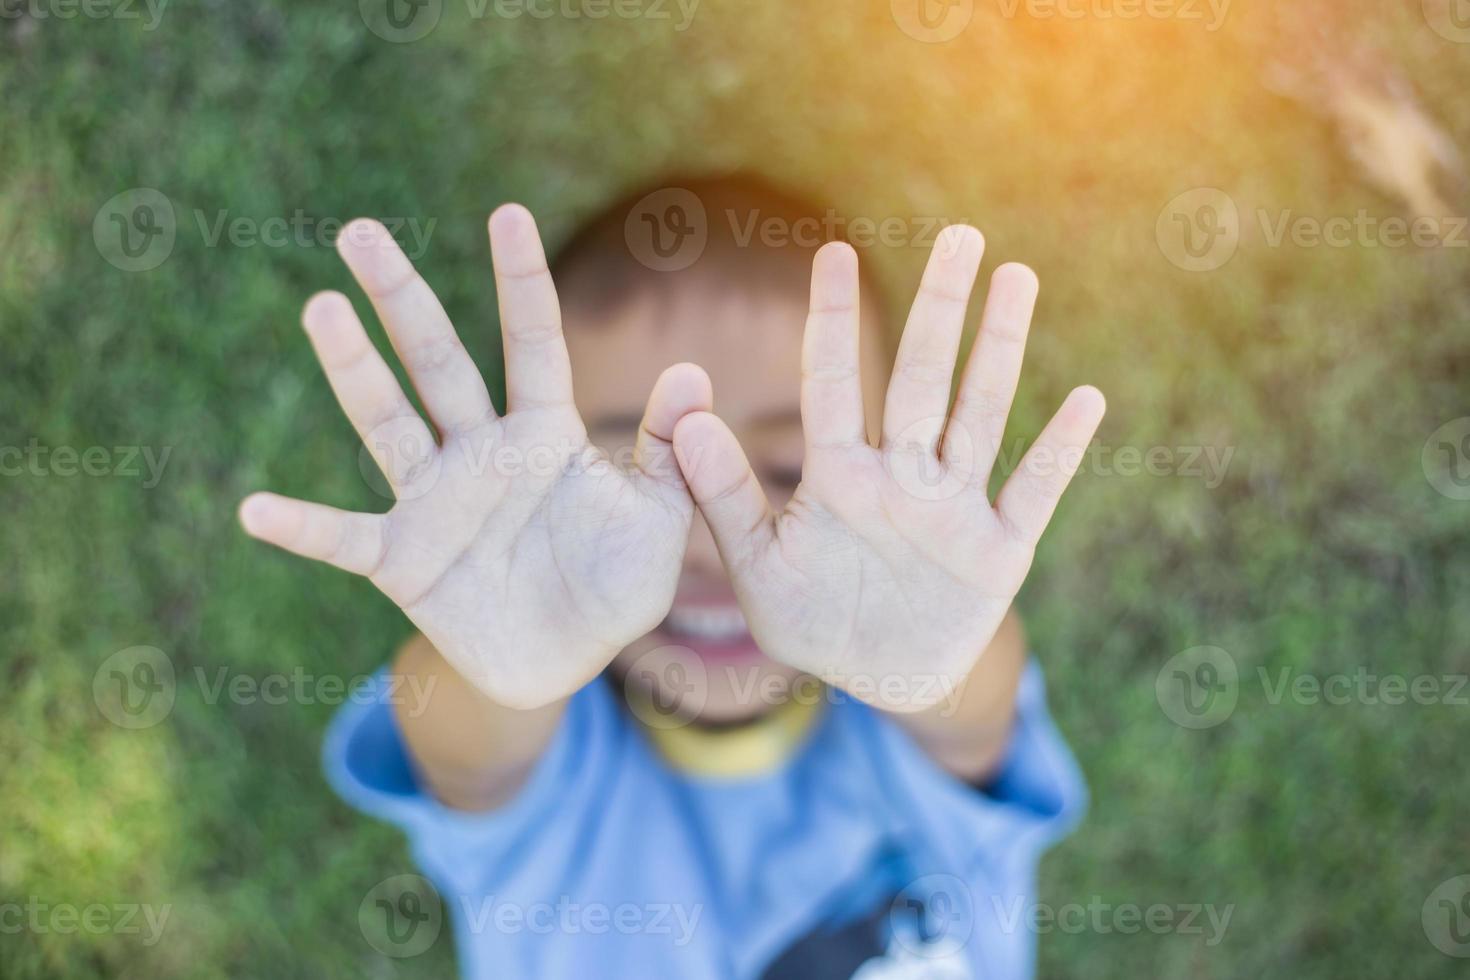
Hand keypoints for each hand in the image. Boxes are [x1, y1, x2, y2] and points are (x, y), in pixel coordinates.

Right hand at [239, 206, 710, 708]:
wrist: (568, 659)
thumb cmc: (617, 582)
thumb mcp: (658, 517)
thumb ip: (668, 450)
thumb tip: (693, 372)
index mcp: (544, 433)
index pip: (532, 343)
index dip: (521, 282)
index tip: (507, 214)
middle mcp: (479, 452)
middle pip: (436, 363)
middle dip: (402, 299)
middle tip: (360, 231)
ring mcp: (434, 501)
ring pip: (388, 423)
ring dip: (354, 370)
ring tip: (321, 308)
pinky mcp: (402, 560)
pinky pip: (345, 539)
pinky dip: (303, 528)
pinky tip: (255, 510)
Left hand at [671, 226, 1104, 711]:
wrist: (880, 681)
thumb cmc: (813, 620)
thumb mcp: (757, 566)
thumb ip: (724, 496)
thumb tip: (689, 420)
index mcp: (839, 476)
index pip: (832, 383)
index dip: (830, 320)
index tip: (831, 252)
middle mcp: (902, 477)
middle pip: (921, 379)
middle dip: (939, 310)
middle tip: (961, 236)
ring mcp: (954, 509)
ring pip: (980, 415)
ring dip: (999, 351)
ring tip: (1017, 280)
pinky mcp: (999, 552)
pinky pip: (1033, 492)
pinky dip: (1058, 451)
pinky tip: (1086, 399)